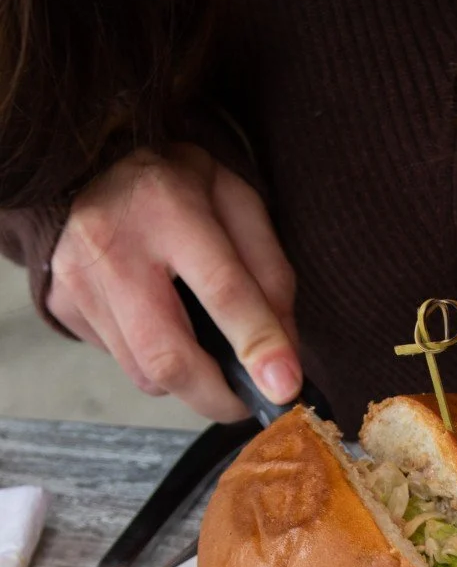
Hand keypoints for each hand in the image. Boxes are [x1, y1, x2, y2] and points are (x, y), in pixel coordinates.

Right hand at [49, 144, 300, 421]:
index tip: (284, 388)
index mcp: (168, 207)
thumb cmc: (180, 189)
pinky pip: (122, 362)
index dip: (257, 346)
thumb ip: (270, 278)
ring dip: (187, 380)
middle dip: (217, 398)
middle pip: (168, 357)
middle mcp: (112, 245)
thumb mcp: (240, 207)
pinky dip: (153, 363)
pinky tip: (160, 324)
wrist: (90, 163)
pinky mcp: (62, 305)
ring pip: (145, 373)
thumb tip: (282, 360)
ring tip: (204, 348)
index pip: (221, 290)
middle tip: (247, 403)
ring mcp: (78, 280)